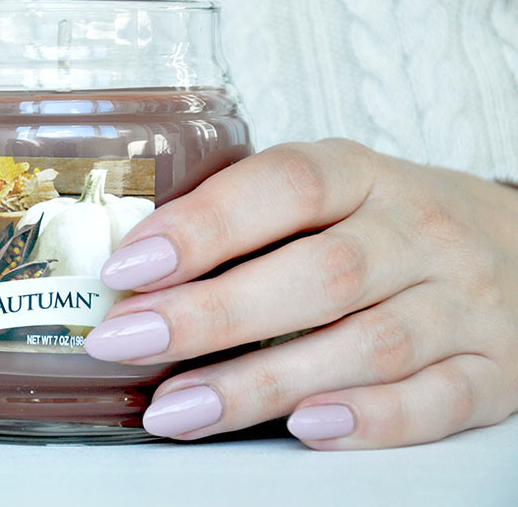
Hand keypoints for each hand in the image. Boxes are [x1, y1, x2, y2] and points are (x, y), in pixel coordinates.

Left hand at [84, 139, 517, 448]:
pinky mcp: (496, 370)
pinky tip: (302, 429)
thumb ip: (251, 221)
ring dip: (262, 383)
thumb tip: (135, 272)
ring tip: (175, 408)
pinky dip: (370, 419)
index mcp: (363, 176)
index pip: (285, 186)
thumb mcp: (332, 194)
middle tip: (125, 342)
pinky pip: (438, 401)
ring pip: (368, 345)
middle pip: (319, 274)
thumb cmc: (389, 224)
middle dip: (210, 314)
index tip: (127, 267)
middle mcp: (419, 233)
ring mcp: (463, 303)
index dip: (204, 226)